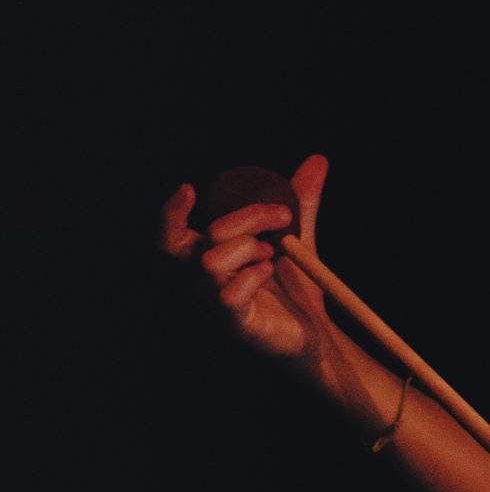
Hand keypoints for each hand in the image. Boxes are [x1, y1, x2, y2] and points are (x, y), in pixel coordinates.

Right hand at [159, 154, 334, 363]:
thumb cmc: (297, 285)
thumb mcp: (299, 237)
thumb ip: (302, 202)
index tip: (189, 188)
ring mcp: (217, 303)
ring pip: (210, 262)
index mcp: (212, 256)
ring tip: (273, 255)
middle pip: (203, 237)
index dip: (171, 213)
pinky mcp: (234, 324)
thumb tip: (317, 160)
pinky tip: (271, 273)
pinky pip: (229, 295)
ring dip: (247, 248)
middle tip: (282, 217)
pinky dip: (253, 276)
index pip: (172, 236)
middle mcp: (206, 280)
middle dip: (247, 217)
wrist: (317, 331)